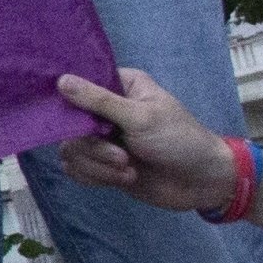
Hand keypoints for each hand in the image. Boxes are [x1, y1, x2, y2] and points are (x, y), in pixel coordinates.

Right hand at [51, 69, 242, 211]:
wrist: (201, 182)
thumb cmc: (179, 141)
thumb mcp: (141, 117)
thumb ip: (99, 101)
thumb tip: (60, 80)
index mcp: (120, 88)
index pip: (78, 86)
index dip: (69, 103)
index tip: (77, 121)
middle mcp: (107, 110)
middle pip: (70, 125)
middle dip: (93, 147)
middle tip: (121, 156)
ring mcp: (104, 139)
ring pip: (71, 150)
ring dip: (98, 165)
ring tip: (128, 169)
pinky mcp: (103, 164)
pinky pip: (76, 169)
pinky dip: (96, 177)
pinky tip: (122, 178)